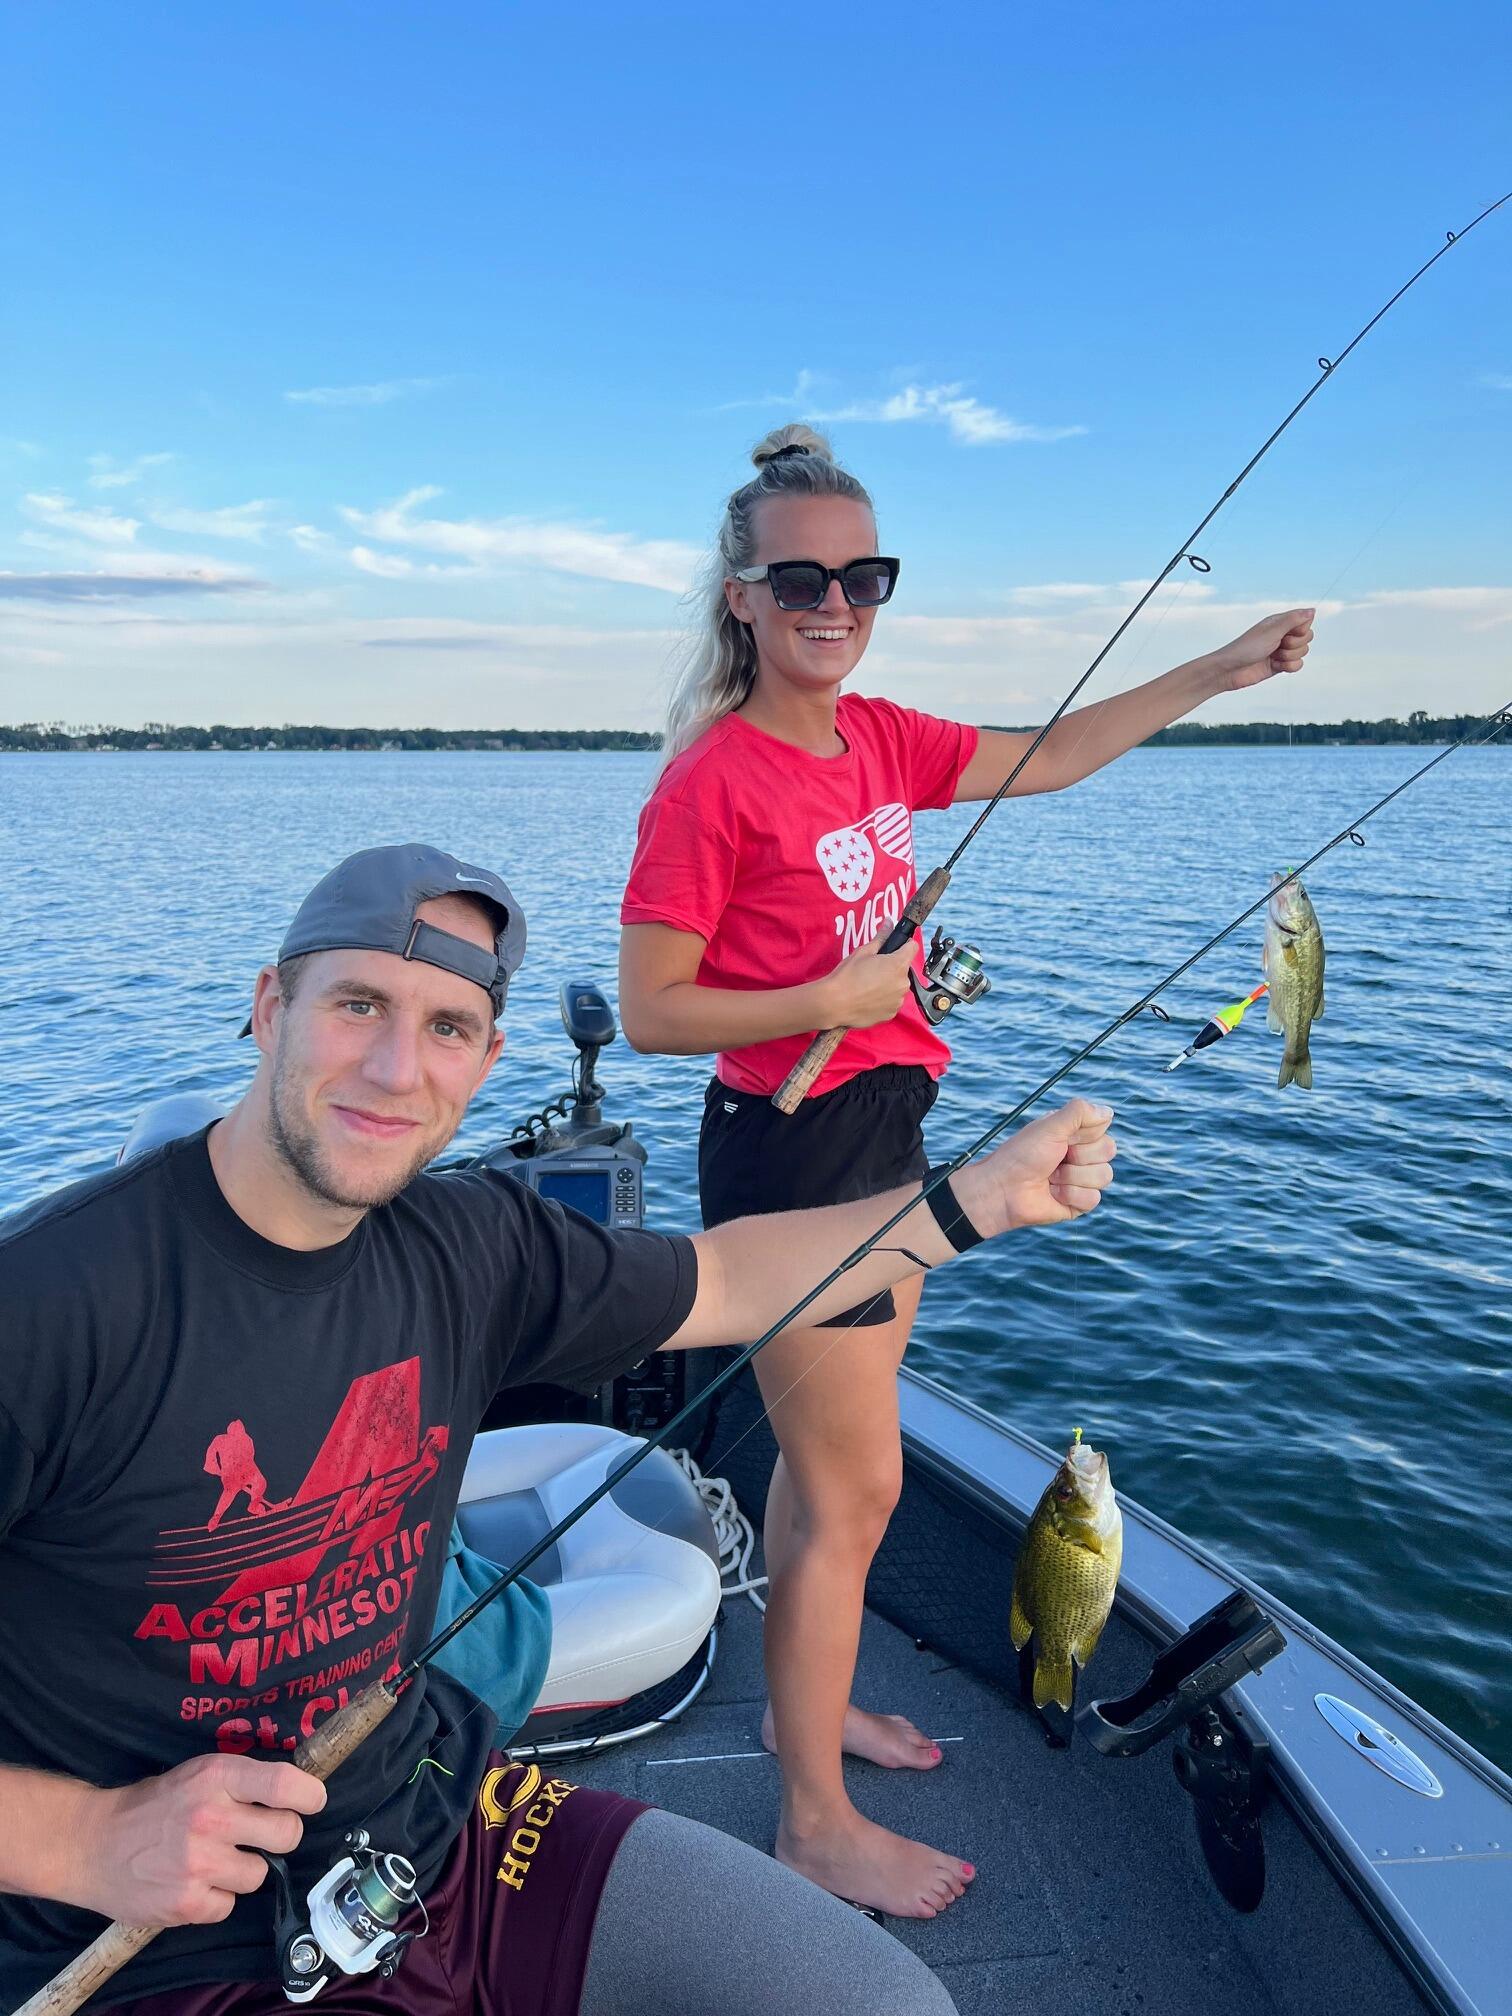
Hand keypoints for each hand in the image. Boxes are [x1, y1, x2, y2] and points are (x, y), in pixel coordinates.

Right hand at [79, 1754, 326, 1925]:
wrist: (93, 1843)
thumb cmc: (156, 1805)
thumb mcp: (199, 1772)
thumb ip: (244, 1780)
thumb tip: (299, 1789)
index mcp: (217, 1777)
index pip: (285, 1784)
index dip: (309, 1796)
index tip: (312, 1801)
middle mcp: (210, 1817)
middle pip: (287, 1834)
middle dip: (280, 1835)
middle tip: (258, 1835)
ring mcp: (198, 1863)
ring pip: (259, 1874)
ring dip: (243, 1870)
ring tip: (213, 1859)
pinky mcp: (186, 1902)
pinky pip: (229, 1905)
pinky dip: (216, 1898)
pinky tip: (194, 1882)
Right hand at [820, 930, 915, 1029]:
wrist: (835, 1003)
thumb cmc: (847, 977)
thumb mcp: (863, 951)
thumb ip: (881, 937)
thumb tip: (888, 922)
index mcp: (898, 964)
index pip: (913, 947)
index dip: (905, 944)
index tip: (896, 947)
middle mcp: (903, 983)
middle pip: (904, 968)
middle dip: (893, 966)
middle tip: (873, 968)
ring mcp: (898, 999)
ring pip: (898, 985)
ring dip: (889, 983)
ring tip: (869, 985)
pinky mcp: (892, 1013)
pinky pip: (892, 1001)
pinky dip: (884, 998)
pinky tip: (869, 997)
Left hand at [954, 1099, 1116, 1234]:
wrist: (1003, 1190)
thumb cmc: (1021, 1155)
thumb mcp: (1049, 1127)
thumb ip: (1078, 1113)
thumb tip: (1109, 1111)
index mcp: (1074, 1132)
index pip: (1103, 1126)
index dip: (1085, 1133)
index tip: (1063, 1137)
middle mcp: (1081, 1153)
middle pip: (1109, 1150)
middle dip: (1080, 1155)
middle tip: (1056, 1158)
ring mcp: (1082, 1178)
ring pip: (1104, 1175)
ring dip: (1072, 1177)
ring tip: (1051, 1178)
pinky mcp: (1080, 1202)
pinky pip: (1094, 1198)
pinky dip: (1070, 1195)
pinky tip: (1053, 1194)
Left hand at [1207, 608, 1314, 691]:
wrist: (1229, 670)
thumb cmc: (1246, 648)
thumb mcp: (1272, 631)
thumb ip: (1293, 620)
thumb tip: (1313, 610)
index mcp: (1280, 622)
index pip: (1306, 622)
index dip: (1300, 629)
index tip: (1285, 633)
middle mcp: (1282, 634)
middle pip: (1307, 637)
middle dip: (1295, 645)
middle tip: (1277, 646)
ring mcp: (1281, 650)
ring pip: (1303, 652)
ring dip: (1289, 656)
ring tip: (1273, 657)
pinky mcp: (1279, 665)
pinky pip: (1298, 665)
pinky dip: (1289, 667)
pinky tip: (1275, 666)